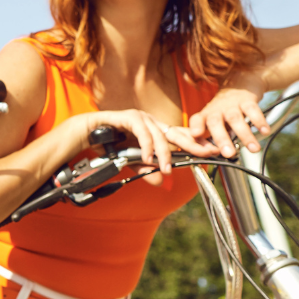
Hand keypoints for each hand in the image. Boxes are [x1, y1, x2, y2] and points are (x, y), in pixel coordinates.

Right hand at [72, 109, 211, 185]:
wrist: (87, 134)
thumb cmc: (109, 145)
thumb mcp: (131, 162)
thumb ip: (145, 170)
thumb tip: (161, 182)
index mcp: (155, 130)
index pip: (180, 136)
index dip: (196, 143)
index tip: (211, 152)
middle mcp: (151, 122)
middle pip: (177, 133)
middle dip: (193, 143)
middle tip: (206, 153)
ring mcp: (141, 117)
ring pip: (159, 135)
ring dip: (164, 153)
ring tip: (166, 168)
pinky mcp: (128, 116)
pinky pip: (142, 132)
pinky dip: (146, 146)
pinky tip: (147, 158)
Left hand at [188, 76, 268, 157]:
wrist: (240, 81)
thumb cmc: (225, 108)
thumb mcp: (215, 119)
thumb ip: (216, 136)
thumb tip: (218, 156)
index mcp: (206, 115)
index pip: (196, 120)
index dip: (195, 127)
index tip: (195, 135)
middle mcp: (216, 109)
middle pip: (215, 123)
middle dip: (222, 139)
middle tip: (228, 154)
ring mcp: (231, 104)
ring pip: (235, 119)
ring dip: (245, 135)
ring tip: (254, 149)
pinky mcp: (246, 99)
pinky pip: (252, 110)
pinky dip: (259, 121)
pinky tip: (265, 132)